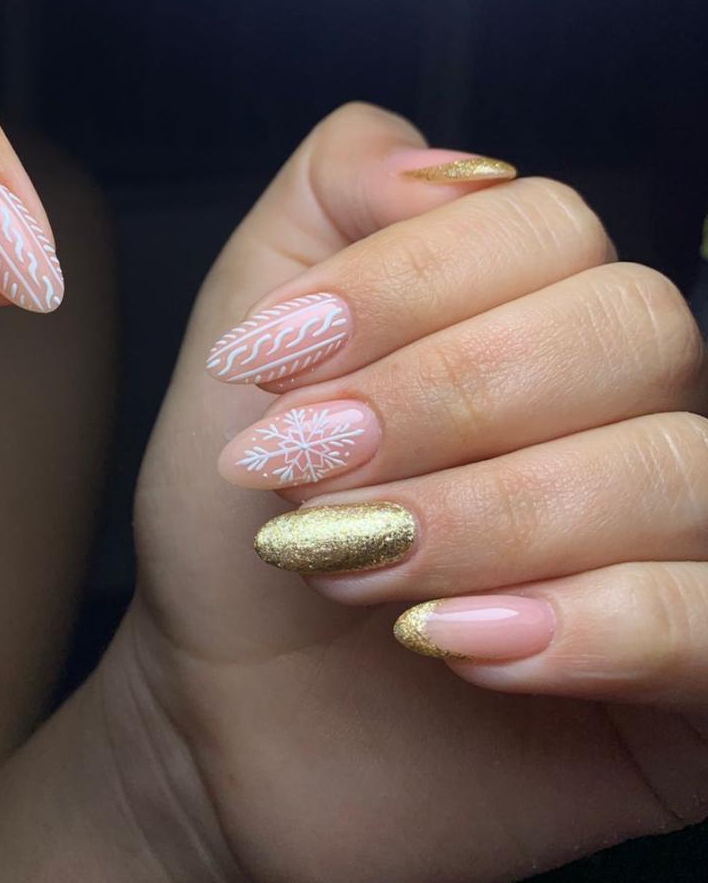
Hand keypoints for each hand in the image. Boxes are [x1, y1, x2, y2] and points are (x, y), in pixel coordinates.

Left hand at [97, 102, 707, 882]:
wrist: (222, 716)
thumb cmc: (239, 525)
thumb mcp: (249, 335)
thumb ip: (331, 199)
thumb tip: (445, 166)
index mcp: (531, 311)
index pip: (549, 227)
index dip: (409, 282)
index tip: (272, 361)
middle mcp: (625, 407)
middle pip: (632, 328)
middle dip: (447, 396)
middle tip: (308, 468)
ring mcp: (674, 540)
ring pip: (676, 467)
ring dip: (493, 514)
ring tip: (354, 566)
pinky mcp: (692, 681)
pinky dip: (592, 622)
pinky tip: (461, 645)